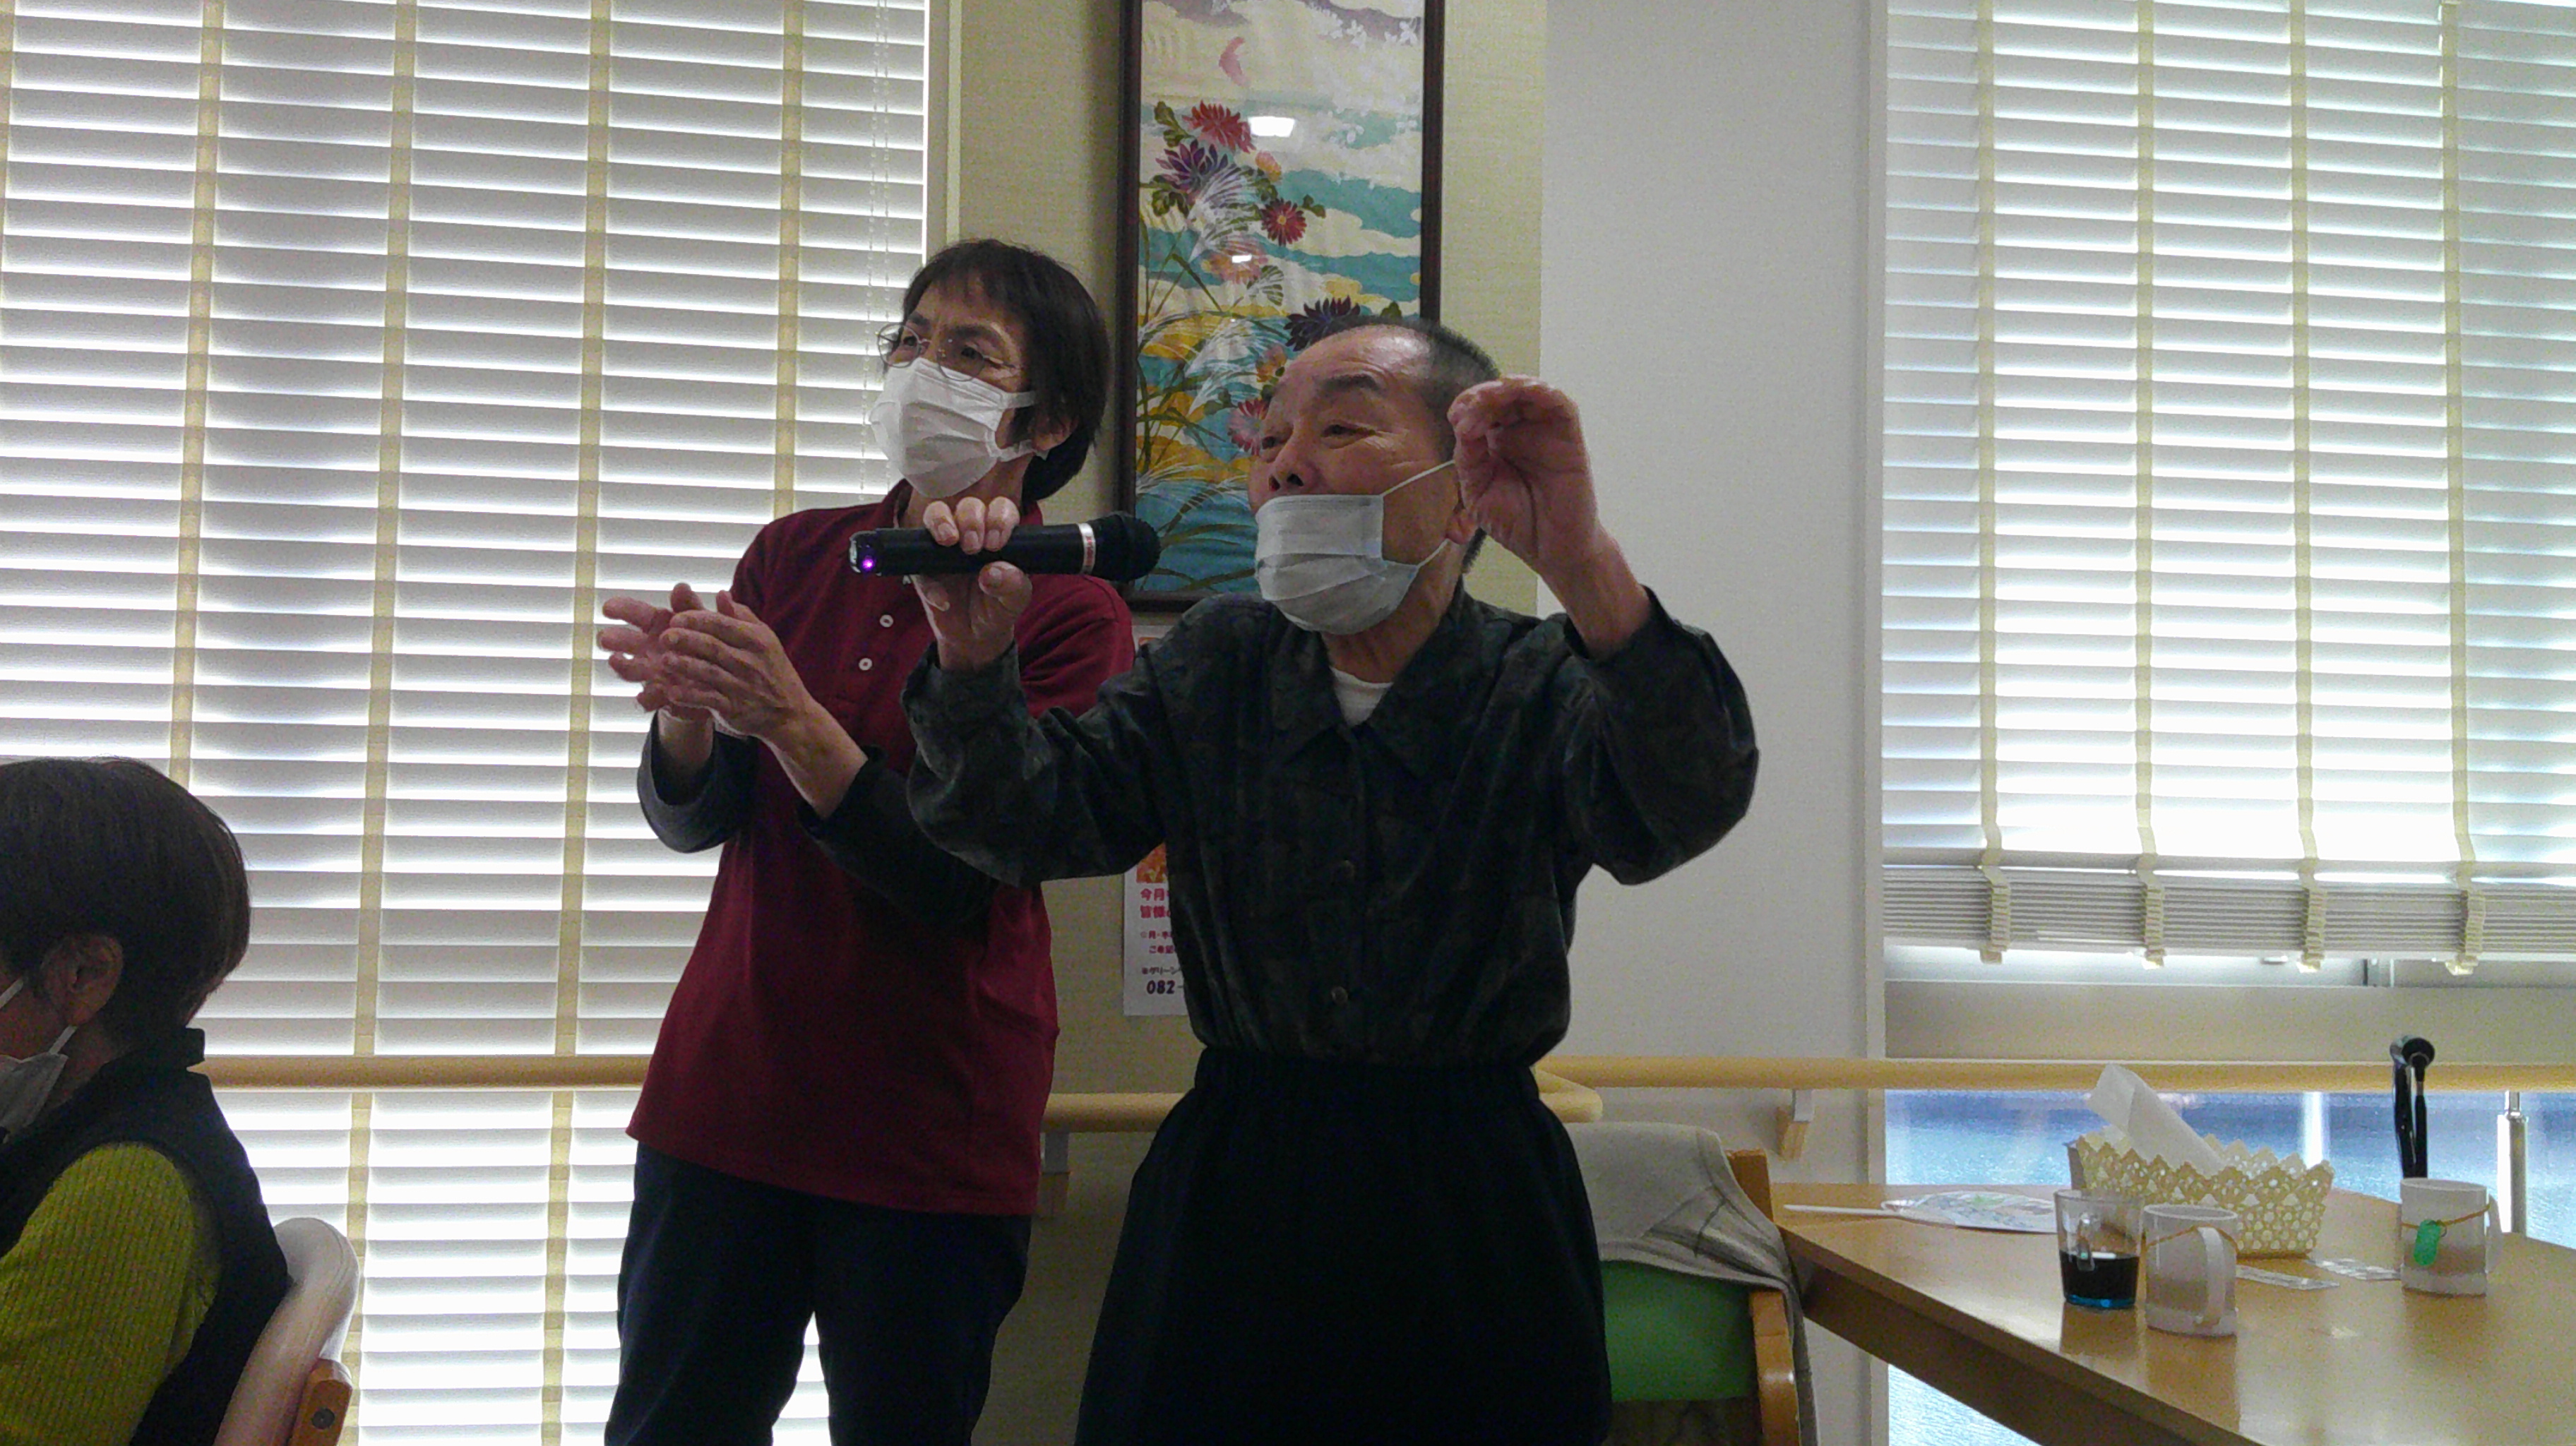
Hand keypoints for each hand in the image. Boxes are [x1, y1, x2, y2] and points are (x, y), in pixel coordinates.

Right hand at [598, 582, 714, 718]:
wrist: (720, 679)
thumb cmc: (708, 642)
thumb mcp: (706, 622)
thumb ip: (693, 607)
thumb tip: (681, 586)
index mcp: (658, 625)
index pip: (635, 612)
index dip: (621, 608)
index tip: (608, 608)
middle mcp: (648, 648)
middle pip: (626, 641)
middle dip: (615, 639)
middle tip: (605, 638)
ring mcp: (651, 672)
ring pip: (631, 670)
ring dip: (623, 666)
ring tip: (615, 661)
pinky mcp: (661, 696)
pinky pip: (650, 699)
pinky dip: (646, 698)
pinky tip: (643, 699)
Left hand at [654, 592, 821, 742]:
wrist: (789, 712)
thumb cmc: (772, 669)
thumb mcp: (765, 638)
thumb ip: (741, 616)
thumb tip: (721, 594)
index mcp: (756, 640)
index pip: (722, 624)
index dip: (697, 620)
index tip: (676, 618)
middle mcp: (750, 662)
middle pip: (713, 647)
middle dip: (687, 640)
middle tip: (665, 636)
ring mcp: (742, 686)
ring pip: (710, 673)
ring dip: (686, 666)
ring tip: (664, 660)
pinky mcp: (734, 709)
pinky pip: (710, 700)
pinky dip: (691, 697)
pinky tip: (672, 692)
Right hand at [911, 495, 1032, 671]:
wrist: (973, 637)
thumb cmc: (996, 609)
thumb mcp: (1013, 602)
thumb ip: (1013, 585)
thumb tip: (993, 571)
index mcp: (997, 535)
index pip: (1000, 509)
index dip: (998, 518)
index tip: (995, 543)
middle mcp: (971, 534)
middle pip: (968, 506)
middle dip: (970, 519)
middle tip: (973, 547)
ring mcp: (943, 546)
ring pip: (936, 513)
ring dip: (941, 521)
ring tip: (948, 542)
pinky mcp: (922, 565)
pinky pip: (916, 558)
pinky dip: (928, 580)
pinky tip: (942, 599)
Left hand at [1447, 378, 1610, 584]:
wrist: (1552, 550)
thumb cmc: (1517, 523)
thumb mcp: (1478, 492)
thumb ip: (1468, 459)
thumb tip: (1463, 426)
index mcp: (1493, 441)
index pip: (1476, 410)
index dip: (1464, 408)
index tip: (1459, 425)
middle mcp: (1519, 431)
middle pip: (1499, 395)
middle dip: (1481, 395)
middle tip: (1471, 409)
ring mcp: (1544, 431)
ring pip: (1527, 391)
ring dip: (1506, 387)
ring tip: (1489, 399)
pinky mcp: (1568, 436)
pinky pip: (1559, 403)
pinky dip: (1541, 390)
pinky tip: (1523, 391)